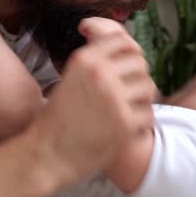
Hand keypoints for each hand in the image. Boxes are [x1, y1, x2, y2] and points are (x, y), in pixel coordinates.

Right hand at [31, 17, 156, 183]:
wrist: (46, 155)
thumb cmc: (59, 118)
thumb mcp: (71, 78)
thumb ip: (96, 61)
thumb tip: (126, 44)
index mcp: (85, 60)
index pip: (123, 41)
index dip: (129, 53)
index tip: (125, 67)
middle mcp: (100, 74)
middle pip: (140, 63)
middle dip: (136, 76)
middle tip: (128, 93)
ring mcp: (114, 98)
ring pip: (149, 87)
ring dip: (142, 99)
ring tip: (129, 109)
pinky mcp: (125, 123)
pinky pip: (149, 113)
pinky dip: (142, 122)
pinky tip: (128, 127)